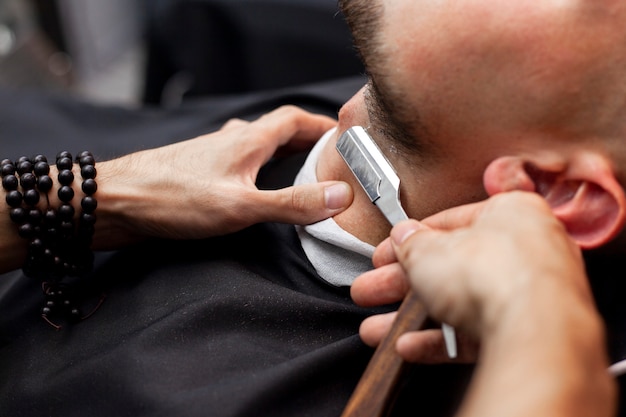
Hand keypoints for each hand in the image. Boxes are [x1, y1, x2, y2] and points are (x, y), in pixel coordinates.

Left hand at [93, 105, 352, 247]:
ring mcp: (212, 155)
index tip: (343, 137)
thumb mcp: (242, 205)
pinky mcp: (198, 173)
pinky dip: (258, 172)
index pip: (294, 119)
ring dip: (280, 156)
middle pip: (277, 132)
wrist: (115, 202)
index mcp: (247, 140)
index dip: (321, 125)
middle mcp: (231, 141)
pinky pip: (239, 164)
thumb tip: (339, 196)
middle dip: (305, 142)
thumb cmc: (173, 199)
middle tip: (327, 160)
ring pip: (256, 148)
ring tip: (298, 176)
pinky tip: (254, 192)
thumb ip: (291, 202)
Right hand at [352, 192, 589, 362]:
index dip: (410, 239)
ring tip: (377, 327)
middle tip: (373, 288)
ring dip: (412, 317)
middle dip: (401, 282)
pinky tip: (409, 346)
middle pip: (451, 266)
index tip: (388, 252)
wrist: (534, 329)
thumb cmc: (494, 273)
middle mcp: (526, 251)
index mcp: (511, 213)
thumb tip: (403, 237)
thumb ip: (411, 243)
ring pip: (459, 304)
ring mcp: (528, 295)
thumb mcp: (430, 249)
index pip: (450, 222)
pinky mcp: (526, 333)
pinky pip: (476, 333)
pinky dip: (441, 340)